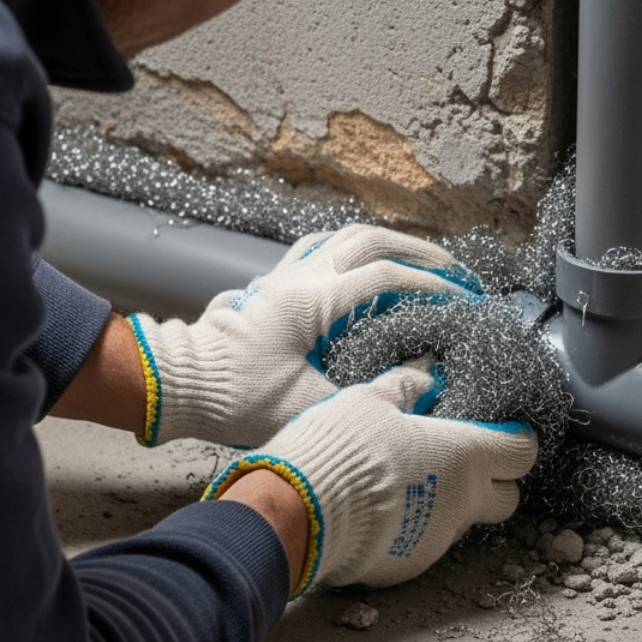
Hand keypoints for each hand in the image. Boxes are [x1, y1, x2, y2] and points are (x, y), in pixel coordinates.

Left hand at [127, 225, 478, 447]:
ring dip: (389, 242)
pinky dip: (351, 247)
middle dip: (421, 253)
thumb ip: (369, 394)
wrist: (177, 385)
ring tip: (420, 260)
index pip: (388, 279)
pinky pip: (319, 246)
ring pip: (345, 235)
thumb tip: (420, 382)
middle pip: (372, 240)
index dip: (433, 287)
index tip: (464, 301)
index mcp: (314, 300)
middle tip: (457, 272)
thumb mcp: (310, 406)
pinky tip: (363, 259)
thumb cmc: (235, 399)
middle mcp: (301, 275)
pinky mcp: (271, 282)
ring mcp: (284, 273)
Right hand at [202, 362, 537, 594]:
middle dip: (495, 482)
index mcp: (464, 455)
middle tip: (462, 462)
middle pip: (508, 499)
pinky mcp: (410, 566)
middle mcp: (462, 502)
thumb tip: (423, 377)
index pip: (522, 452)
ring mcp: (438, 540)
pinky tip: (381, 511)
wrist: (299, 514)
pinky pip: (425, 543)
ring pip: (463, 523)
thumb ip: (403, 387)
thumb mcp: (368, 400)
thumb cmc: (340, 449)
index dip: (516, 439)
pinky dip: (413, 527)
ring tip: (407, 483)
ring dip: (448, 504)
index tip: (502, 431)